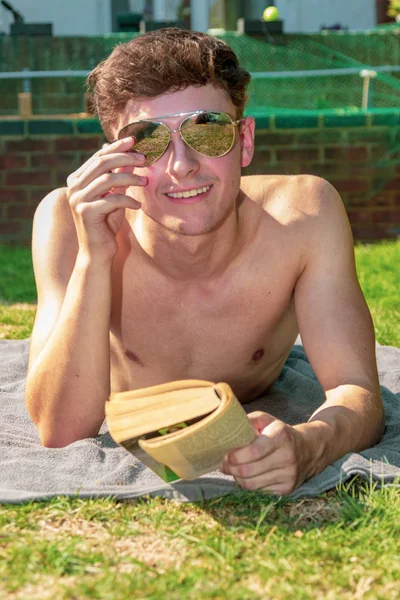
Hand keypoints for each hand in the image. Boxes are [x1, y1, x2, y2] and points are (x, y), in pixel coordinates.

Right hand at [66, 137, 146, 263]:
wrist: (97, 252)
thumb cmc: (106, 224)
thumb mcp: (114, 197)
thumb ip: (119, 178)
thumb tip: (130, 157)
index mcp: (77, 180)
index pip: (98, 157)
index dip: (116, 147)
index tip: (134, 141)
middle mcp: (74, 187)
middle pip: (102, 163)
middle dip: (125, 157)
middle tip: (144, 158)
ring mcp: (77, 199)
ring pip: (108, 179)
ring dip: (130, 178)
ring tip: (145, 182)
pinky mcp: (85, 212)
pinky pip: (112, 199)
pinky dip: (128, 200)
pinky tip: (138, 205)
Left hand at [221, 411, 308, 494]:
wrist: (308, 449)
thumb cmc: (280, 433)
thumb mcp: (267, 420)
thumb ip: (248, 421)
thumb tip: (228, 430)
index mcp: (281, 436)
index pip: (254, 451)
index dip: (236, 455)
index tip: (227, 454)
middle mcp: (287, 457)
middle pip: (249, 470)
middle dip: (231, 468)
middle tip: (224, 464)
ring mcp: (288, 475)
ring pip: (252, 484)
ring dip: (237, 478)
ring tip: (233, 470)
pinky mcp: (287, 489)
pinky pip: (259, 491)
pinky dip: (249, 484)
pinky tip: (247, 476)